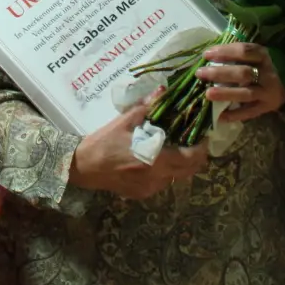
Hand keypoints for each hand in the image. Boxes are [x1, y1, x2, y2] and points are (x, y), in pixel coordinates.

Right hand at [68, 90, 209, 198]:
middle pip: (190, 170)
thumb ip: (147, 107)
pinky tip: (153, 162)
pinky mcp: (142, 194)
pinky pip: (162, 184)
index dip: (202, 147)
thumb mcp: (125, 121)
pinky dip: (164, 173)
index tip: (201, 136)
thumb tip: (163, 90)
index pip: (193, 157)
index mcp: (157, 158)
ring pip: (177, 178)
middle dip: (195, 156)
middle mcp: (158, 177)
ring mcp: (151, 188)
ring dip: (179, 165)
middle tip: (190, 141)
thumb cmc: (104, 142)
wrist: (83, 166)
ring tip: (170, 150)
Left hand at [198, 42, 284, 121]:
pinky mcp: (269, 106)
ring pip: (246, 94)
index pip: (244, 51)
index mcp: (265, 56)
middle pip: (243, 73)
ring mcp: (269, 92)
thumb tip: (212, 54)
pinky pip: (250, 112)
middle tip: (201, 74)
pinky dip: (235, 115)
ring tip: (207, 94)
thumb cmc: (271, 62)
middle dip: (220, 73)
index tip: (206, 54)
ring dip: (225, 94)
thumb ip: (241, 53)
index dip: (224, 51)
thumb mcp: (261, 53)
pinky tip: (220, 117)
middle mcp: (268, 74)